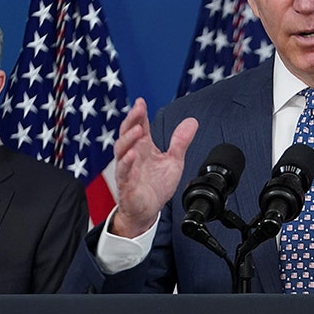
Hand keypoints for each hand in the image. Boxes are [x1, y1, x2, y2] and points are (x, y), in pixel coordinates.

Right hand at [110, 97, 197, 237]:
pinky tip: (133, 154)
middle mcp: (132, 156)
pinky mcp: (125, 185)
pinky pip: (123, 172)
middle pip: (127, 133)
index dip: (139, 113)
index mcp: (143, 147)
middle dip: (131, 120)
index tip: (141, 101)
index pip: (138, 126)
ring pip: (121, 150)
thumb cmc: (156, 186)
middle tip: (138, 109)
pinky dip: (126, 163)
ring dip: (128, 139)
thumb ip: (180, 142)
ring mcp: (127, 169)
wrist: (148, 211)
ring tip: (138, 130)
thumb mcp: (173, 161)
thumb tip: (192, 121)